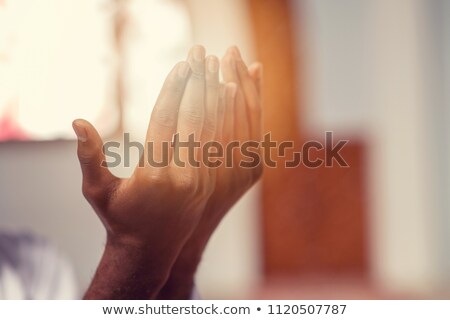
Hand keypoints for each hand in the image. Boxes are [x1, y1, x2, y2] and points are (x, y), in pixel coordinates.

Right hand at [73, 45, 229, 298]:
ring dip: (215, 97)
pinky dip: (222, 118)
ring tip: (218, 69)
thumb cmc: (119, 218)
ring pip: (211, 130)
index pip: (166, 122)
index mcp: (153, 175)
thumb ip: (90, 157)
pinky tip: (226, 98)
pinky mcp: (209, 182)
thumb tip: (78, 120)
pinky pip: (217, 143)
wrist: (151, 249)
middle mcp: (182, 176)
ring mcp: (200, 180)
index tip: (183, 64)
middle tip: (201, 55)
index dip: (174, 90)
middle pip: (193, 120)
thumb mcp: (98, 191)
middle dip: (198, 84)